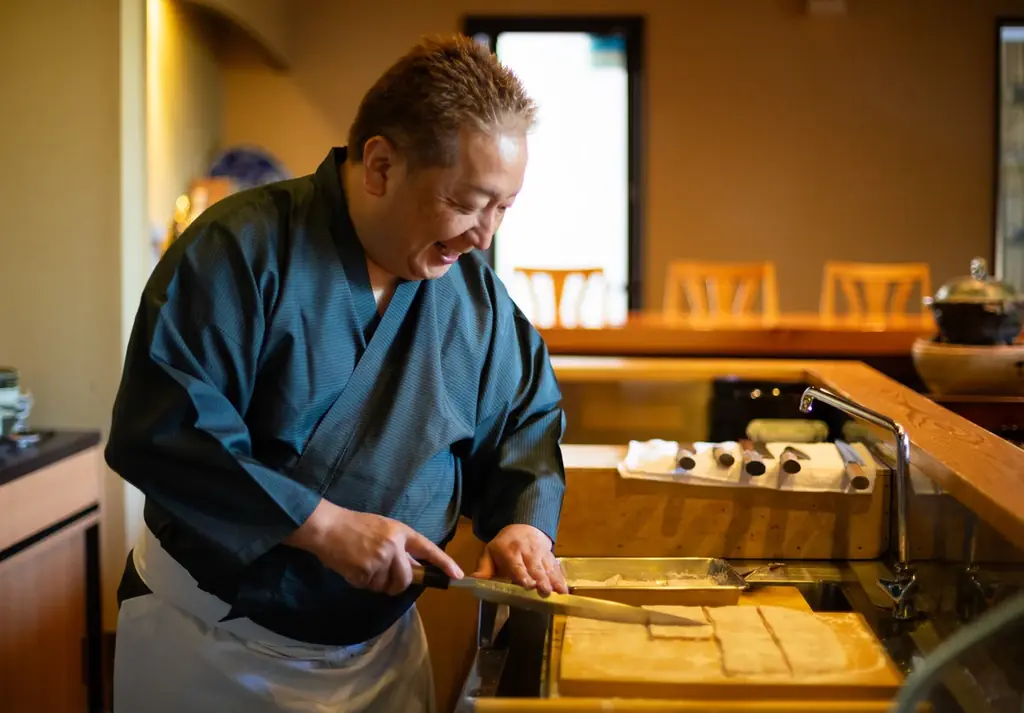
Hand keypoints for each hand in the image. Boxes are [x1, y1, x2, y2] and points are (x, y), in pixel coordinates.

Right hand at [284, 499, 462, 594]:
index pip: (427, 549)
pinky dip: (362, 582)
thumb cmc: (354, 526)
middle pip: (406, 578)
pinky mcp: (364, 573)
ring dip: (376, 583)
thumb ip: (399, 547)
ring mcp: (379, 560)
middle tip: (383, 576)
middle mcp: (394, 546)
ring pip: (386, 586)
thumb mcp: (383, 529)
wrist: (327, 527)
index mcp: (400, 532)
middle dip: (397, 584)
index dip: (443, 563)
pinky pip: (369, 587)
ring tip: (363, 565)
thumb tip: (414, 568)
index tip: (457, 576)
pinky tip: (353, 567)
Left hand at [473, 524, 567, 596]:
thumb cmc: (505, 545)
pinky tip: (565, 589)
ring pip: (549, 568)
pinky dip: (562, 578)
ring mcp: (542, 555)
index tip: (528, 585)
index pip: (517, 565)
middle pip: (536, 568)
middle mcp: (528, 553)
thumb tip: (474, 580)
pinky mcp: (551, 557)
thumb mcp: (490, 552)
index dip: (523, 575)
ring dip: (554, 581)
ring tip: (560, 592)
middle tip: (545, 591)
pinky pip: (557, 568)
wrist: (525, 526)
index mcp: (511, 552)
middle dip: (541, 580)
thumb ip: (484, 568)